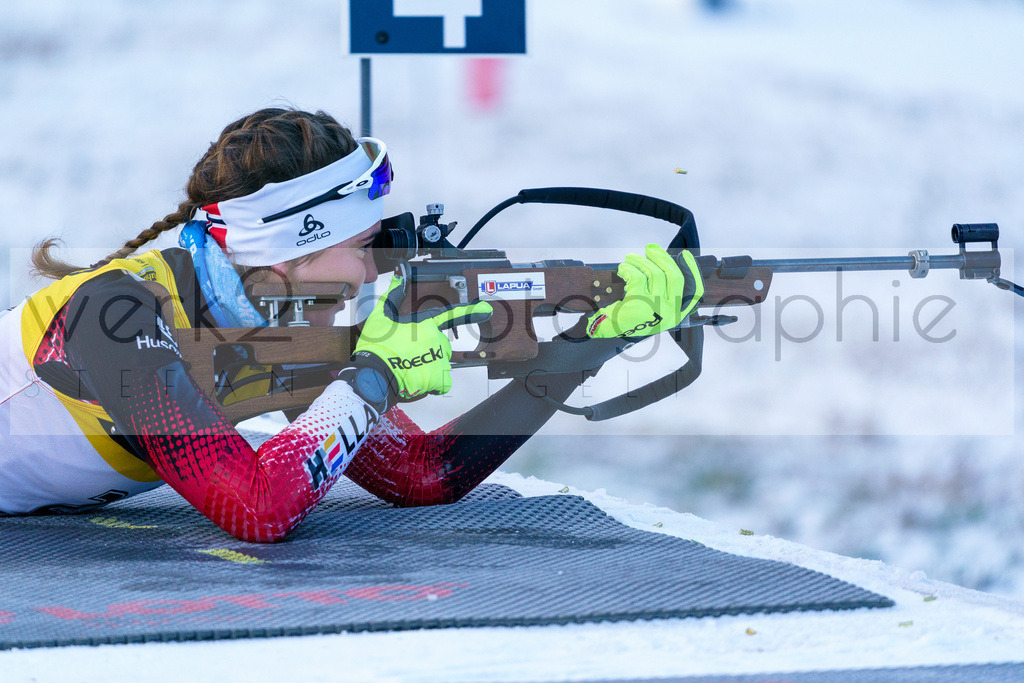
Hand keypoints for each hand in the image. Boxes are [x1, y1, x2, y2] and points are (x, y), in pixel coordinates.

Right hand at [354, 274, 492, 398]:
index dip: (470, 312)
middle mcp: (436, 341)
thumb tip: (398, 276)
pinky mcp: (439, 378)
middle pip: (440, 345)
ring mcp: (439, 360)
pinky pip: (442, 382)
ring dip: (429, 366)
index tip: (486, 309)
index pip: (452, 316)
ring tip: (409, 367)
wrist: (372, 375)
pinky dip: (433, 383)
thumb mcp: (381, 316)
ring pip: (441, 363)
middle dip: (428, 350)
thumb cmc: (377, 348)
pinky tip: (417, 379)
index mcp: (426, 325)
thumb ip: (393, 295)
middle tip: (407, 355)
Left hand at [586, 244, 702, 337]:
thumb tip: (664, 262)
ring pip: (654, 273)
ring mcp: (656, 307)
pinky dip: (629, 268)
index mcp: (677, 314)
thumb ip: (663, 291)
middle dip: (662, 258)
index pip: (695, 292)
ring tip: (630, 259)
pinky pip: (638, 276)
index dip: (693, 271)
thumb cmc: (631, 318)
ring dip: (641, 261)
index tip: (686, 254)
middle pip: (674, 276)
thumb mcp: (652, 310)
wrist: (610, 328)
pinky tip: (623, 269)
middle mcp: (670, 311)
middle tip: (649, 249)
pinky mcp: (640, 302)